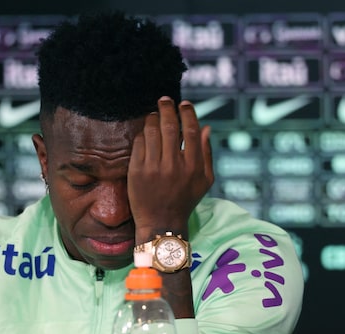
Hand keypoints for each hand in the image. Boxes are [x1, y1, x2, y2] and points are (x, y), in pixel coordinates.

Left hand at [128, 96, 213, 242]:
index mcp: (193, 166)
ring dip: (153, 118)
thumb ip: (206, 153)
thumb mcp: (205, 180)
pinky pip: (139, 143)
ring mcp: (154, 168)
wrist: (161, 223)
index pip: (190, 130)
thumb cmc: (185, 200)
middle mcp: (174, 165)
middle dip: (167, 108)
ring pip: (152, 131)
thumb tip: (206, 127)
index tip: (184, 104)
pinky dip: (143, 134)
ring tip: (154, 114)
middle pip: (170, 127)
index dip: (187, 113)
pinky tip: (145, 132)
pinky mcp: (137, 172)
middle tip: (165, 100)